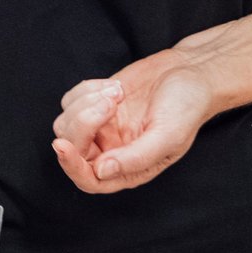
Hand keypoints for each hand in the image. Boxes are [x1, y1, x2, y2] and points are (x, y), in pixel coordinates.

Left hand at [50, 48, 220, 192]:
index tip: (63, 146)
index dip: (72, 167)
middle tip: (110, 102)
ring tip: (118, 93)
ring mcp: (101, 127)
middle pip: (73, 148)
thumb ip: (136, 158)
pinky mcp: (94, 104)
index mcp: (130, 169)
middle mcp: (111, 151)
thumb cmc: (186, 107)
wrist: (188, 72)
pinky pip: (71, 100)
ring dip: (87, 103)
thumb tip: (101, 172)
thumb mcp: (168, 136)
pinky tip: (115, 87)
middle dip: (84, 123)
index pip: (90, 180)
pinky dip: (87, 89)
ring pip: (67, 123)